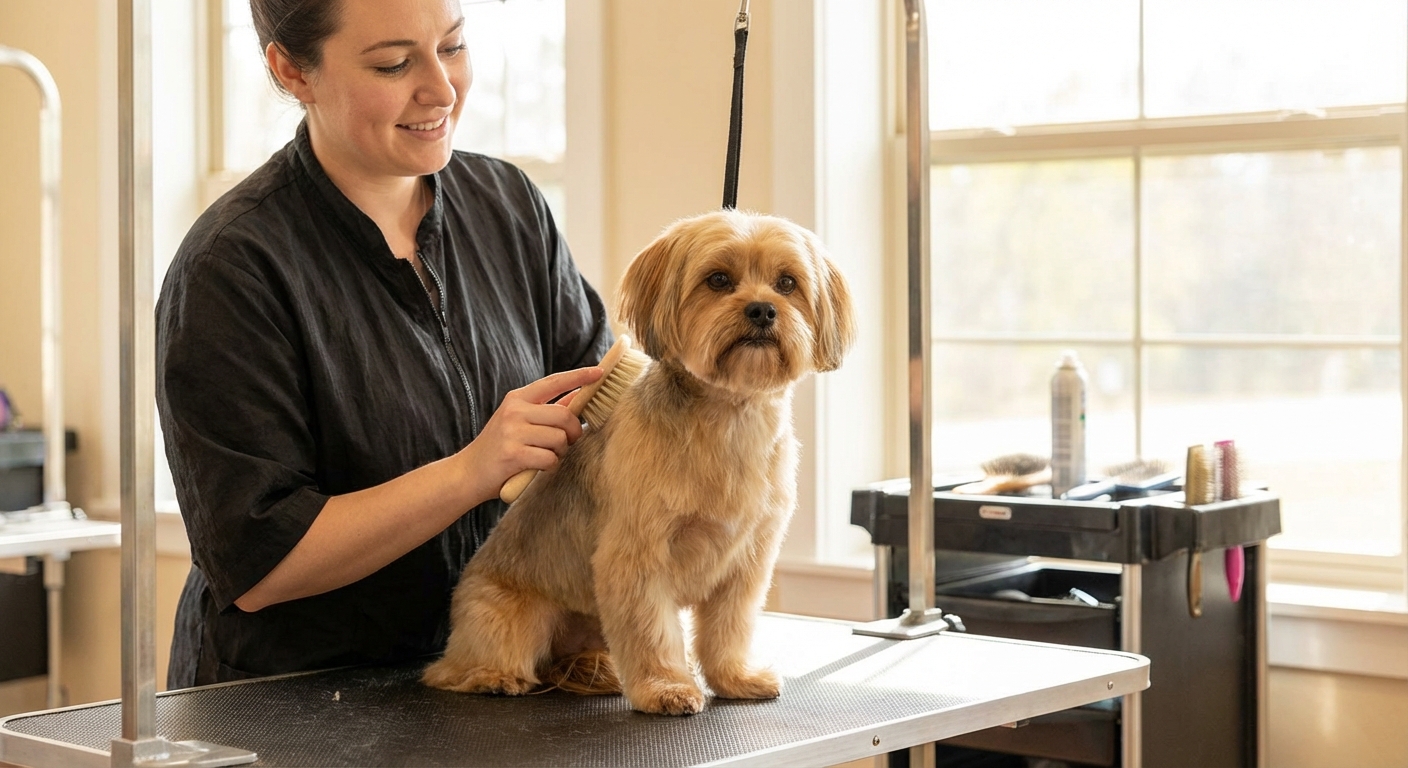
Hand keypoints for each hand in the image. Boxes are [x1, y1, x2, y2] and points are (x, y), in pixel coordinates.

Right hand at [461, 366, 603, 494]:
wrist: (468, 473)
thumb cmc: (499, 448)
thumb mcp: (518, 421)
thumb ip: (547, 410)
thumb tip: (579, 396)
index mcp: (517, 398)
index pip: (555, 382)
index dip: (579, 376)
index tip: (599, 372)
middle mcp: (515, 410)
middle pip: (565, 415)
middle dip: (574, 432)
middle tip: (569, 442)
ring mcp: (513, 431)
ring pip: (560, 439)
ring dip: (560, 452)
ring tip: (545, 456)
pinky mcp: (513, 454)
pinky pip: (550, 459)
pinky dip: (550, 466)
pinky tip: (536, 467)